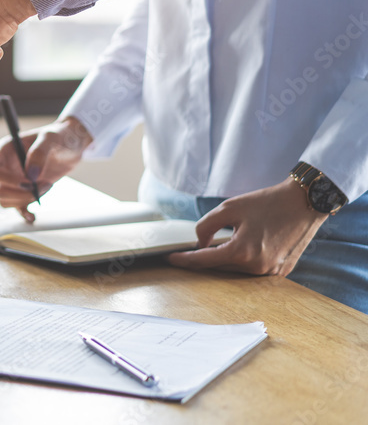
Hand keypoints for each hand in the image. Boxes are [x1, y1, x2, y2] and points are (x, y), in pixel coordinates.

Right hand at [0, 117, 92, 221]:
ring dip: (26, 200)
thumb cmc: (59, 136)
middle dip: (22, 192)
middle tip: (45, 185)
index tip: (28, 182)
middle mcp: (6, 166)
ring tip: (47, 187)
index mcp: (5, 150)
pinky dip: (23, 213)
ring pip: (6, 200)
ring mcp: (14, 180)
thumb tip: (31, 174)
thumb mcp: (51, 138)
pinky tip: (33, 216)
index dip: (6, 179)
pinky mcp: (24, 190)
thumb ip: (40, 152)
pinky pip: (17, 206)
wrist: (71, 145)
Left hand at [168, 178, 327, 275]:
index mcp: (242, 252)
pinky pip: (252, 270)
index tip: (169, 259)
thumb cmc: (267, 202)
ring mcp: (271, 272)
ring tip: (210, 248)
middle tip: (187, 251)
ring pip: (236, 270)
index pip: (204, 260)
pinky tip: (235, 250)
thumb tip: (200, 244)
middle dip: (203, 259)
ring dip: (222, 260)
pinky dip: (240, 261)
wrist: (305, 203)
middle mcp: (257, 267)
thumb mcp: (229, 207)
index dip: (184, 259)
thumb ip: (207, 226)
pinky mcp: (281, 271)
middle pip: (219, 267)